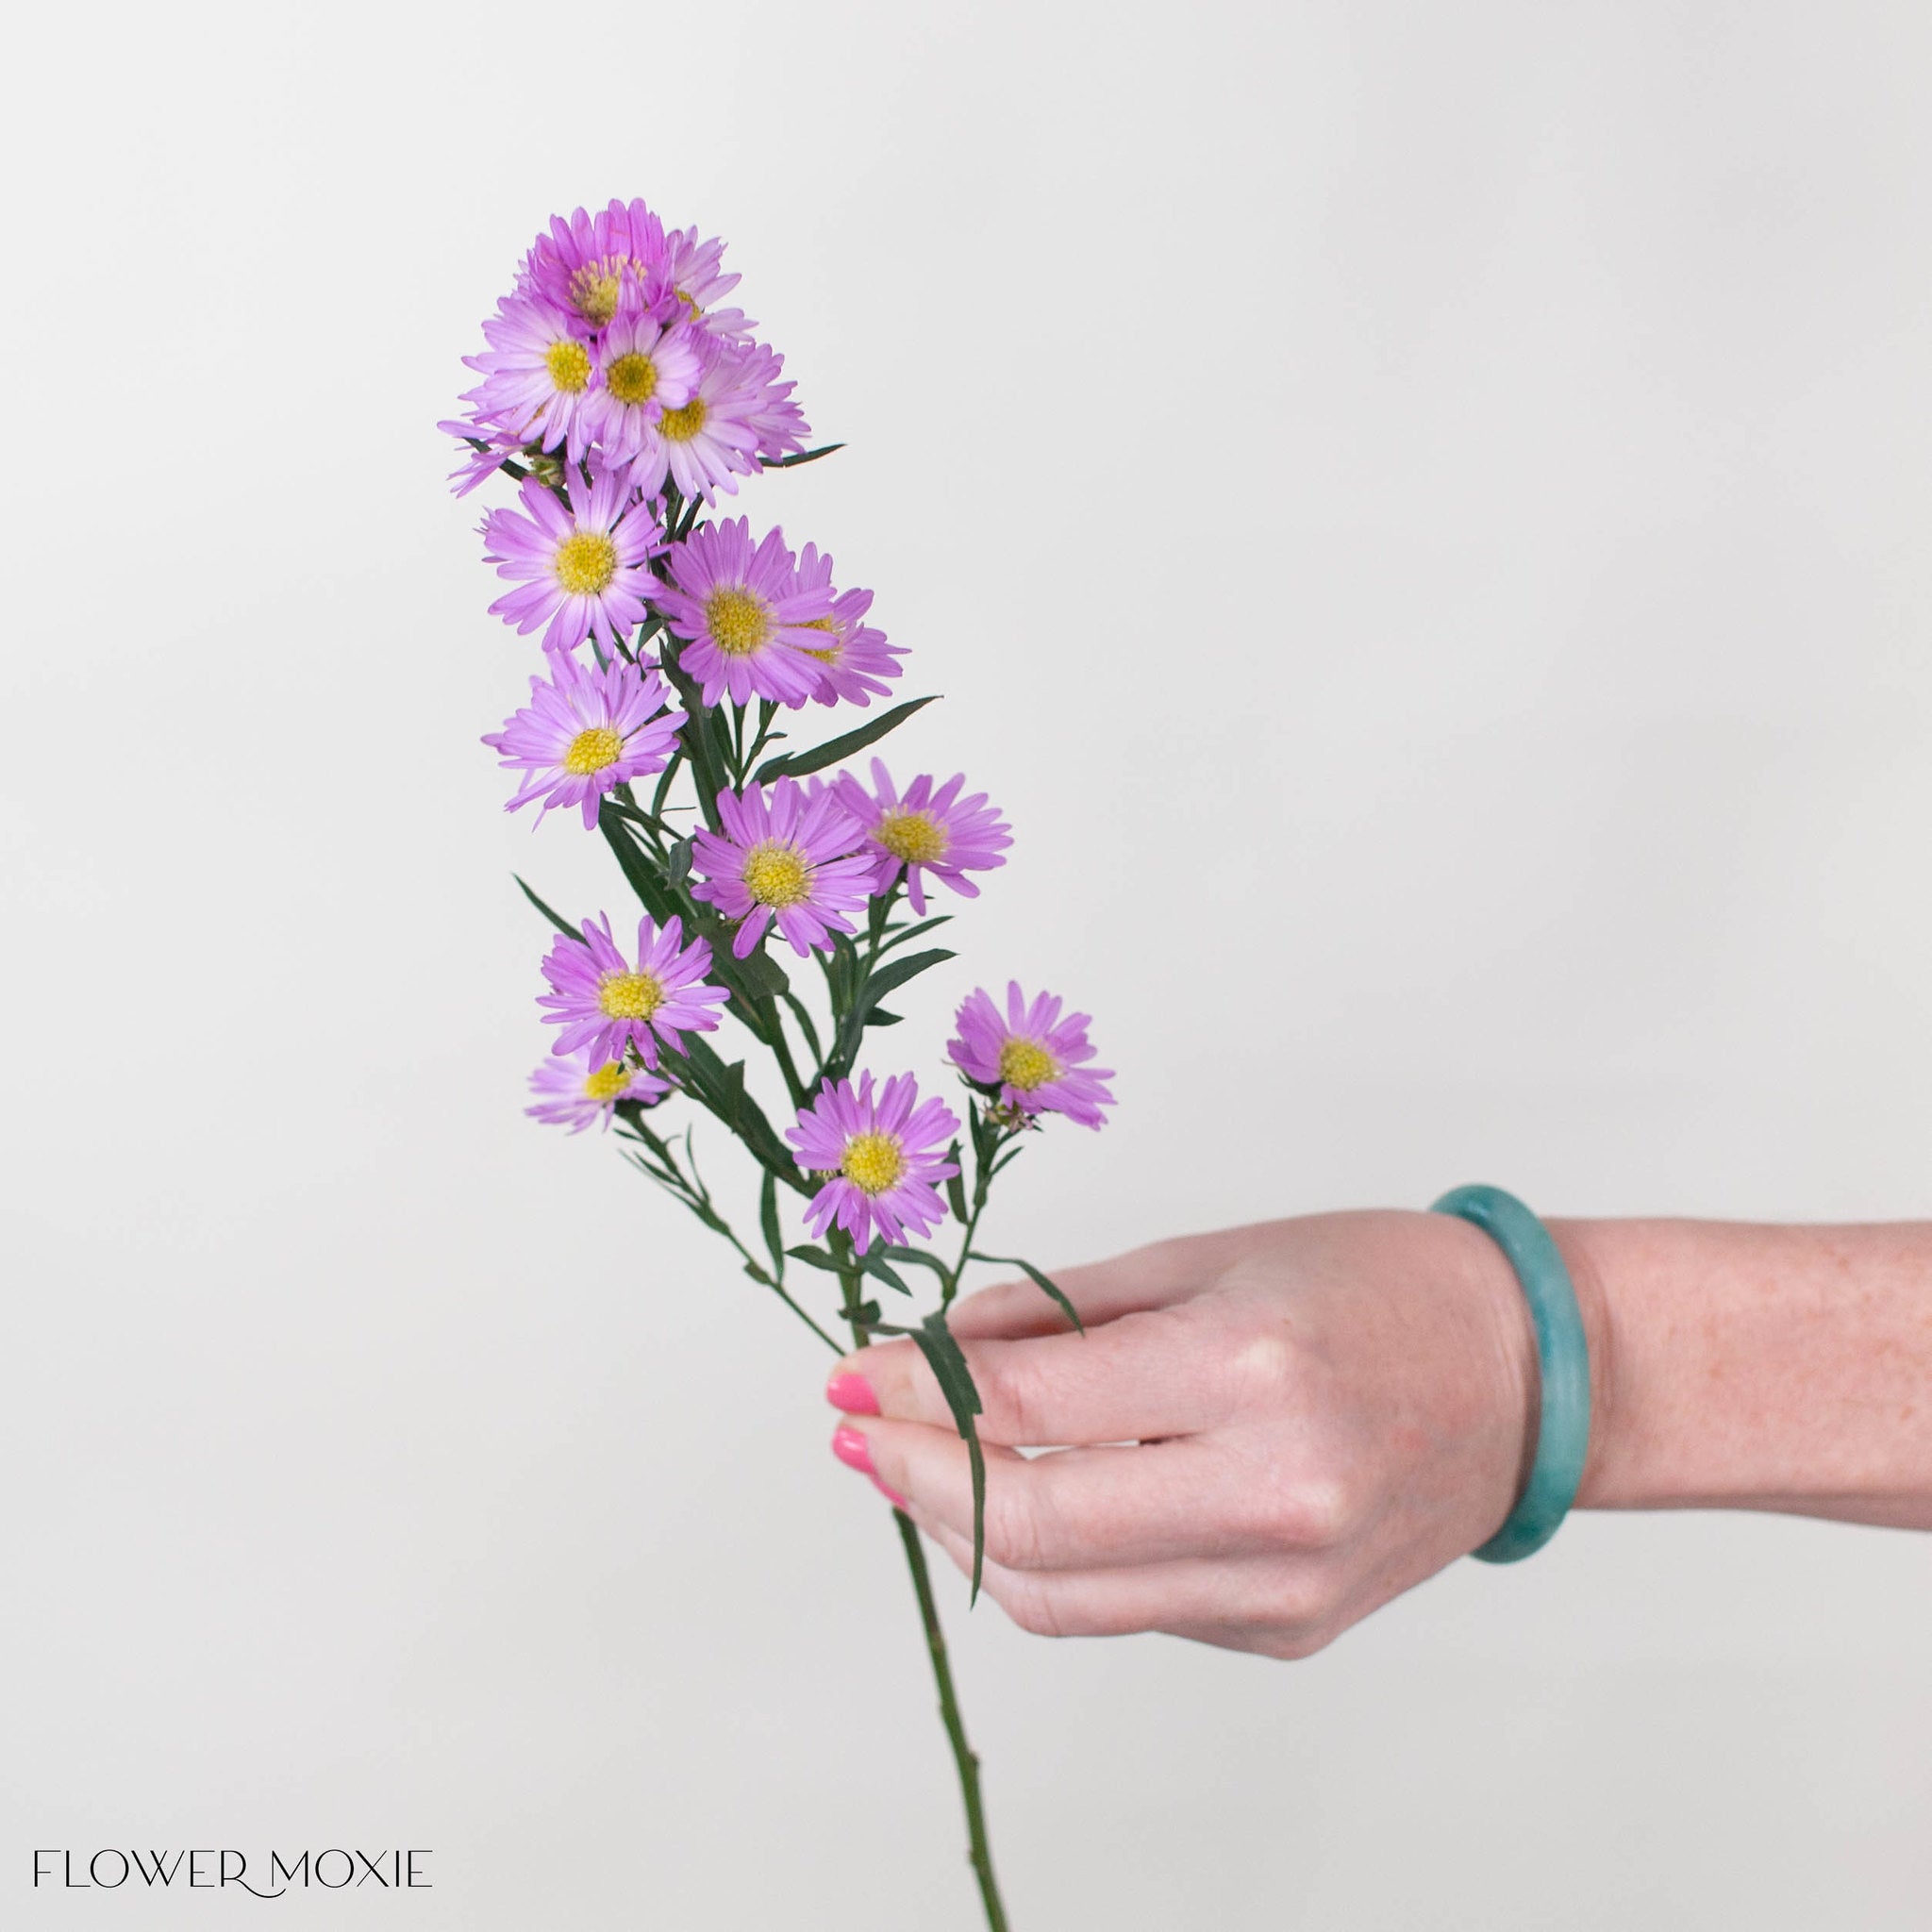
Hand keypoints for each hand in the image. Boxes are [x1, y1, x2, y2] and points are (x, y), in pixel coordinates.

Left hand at [823, 1212, 1544, 1656]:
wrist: (1527, 1378)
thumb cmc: (1378, 1285)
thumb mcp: (1209, 1255)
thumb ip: (1059, 1312)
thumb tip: (933, 1355)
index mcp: (1249, 1370)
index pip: (1028, 1409)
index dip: (911, 1394)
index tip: (849, 1374)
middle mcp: (1271, 1493)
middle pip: (1026, 1525)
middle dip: (910, 1477)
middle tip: (854, 1431)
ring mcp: (1282, 1582)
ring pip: (1061, 1596)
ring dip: (961, 1533)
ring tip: (915, 1468)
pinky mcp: (1287, 1630)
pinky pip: (1129, 1608)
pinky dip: (1054, 1559)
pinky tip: (1026, 1496)